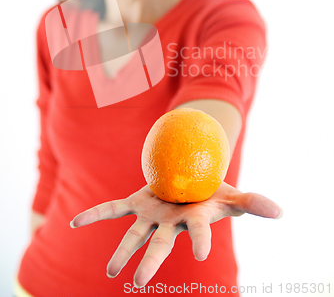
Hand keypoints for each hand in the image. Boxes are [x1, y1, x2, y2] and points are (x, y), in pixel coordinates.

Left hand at [70, 183, 282, 287]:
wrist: (191, 180)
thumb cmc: (213, 192)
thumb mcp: (232, 195)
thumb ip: (252, 203)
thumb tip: (280, 212)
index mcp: (194, 220)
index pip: (199, 232)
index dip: (200, 240)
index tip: (201, 254)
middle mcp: (170, 224)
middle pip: (159, 244)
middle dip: (150, 261)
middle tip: (140, 282)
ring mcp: (151, 214)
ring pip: (134, 233)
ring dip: (122, 251)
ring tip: (110, 272)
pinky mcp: (136, 202)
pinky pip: (112, 208)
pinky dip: (94, 214)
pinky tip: (73, 223)